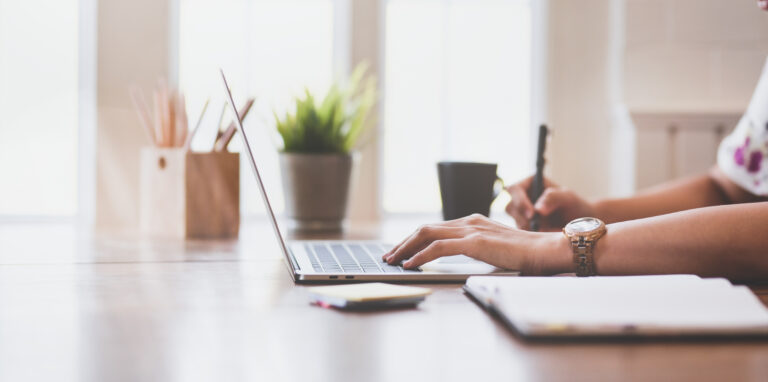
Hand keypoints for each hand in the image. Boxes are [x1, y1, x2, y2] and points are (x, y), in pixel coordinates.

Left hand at [381, 214, 567, 273]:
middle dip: (403, 242)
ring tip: (392, 260)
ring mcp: (471, 229)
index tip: (401, 251)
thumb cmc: (528, 254)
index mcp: (473, 222)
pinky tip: (410, 264)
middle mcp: (469, 221)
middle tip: (388, 256)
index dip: (414, 239)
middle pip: (425, 229)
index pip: (435, 228)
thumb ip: (478, 250)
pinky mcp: (475, 242)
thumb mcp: (496, 250)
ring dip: (405, 248)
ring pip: (427, 235)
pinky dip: (420, 255)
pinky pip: (438, 248)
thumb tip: (460, 260)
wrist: (549, 250)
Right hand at [505, 175, 594, 230]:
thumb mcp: (568, 198)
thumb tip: (538, 209)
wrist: (580, 225)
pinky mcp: (524, 227)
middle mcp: (522, 197)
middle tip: (539, 227)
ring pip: (515, 221)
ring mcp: (522, 214)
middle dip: (523, 218)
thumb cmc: (575, 206)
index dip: (520, 201)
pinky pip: (520, 233)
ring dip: (529, 228)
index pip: (514, 189)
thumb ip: (553, 198)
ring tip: (548, 230)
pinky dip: (531, 237)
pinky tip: (545, 234)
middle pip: (510, 207)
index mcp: (530, 184)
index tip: (532, 214)